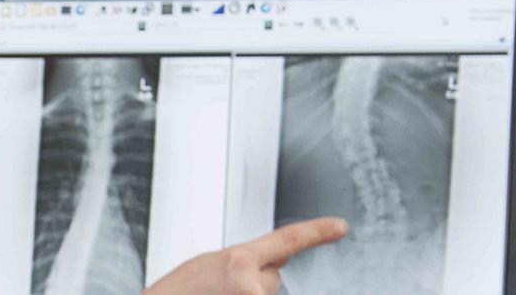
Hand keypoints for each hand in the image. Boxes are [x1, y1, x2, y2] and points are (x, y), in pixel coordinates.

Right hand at [143, 217, 348, 294]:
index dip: (317, 231)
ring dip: (249, 294)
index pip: (287, 240)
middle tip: (222, 287)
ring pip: (266, 294)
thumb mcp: (208, 264)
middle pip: (274, 277)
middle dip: (256, 279)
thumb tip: (276, 262)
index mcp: (237, 261)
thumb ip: (243, 261)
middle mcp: (251, 285)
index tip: (339, 227)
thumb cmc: (176, 293)